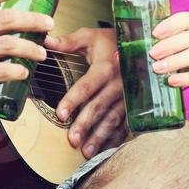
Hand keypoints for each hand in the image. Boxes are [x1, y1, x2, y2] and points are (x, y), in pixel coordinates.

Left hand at [45, 27, 124, 157]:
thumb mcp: (91, 37)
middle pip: (99, 107)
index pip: (86, 86)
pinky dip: (115, 138)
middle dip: (85, 125)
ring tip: (86, 151)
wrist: (143, 45)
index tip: (60, 114)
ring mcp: (128, 97)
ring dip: (99, 136)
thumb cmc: (112, 41)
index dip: (72, 101)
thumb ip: (68, 41)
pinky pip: (125, 124)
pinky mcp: (133, 105)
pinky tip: (105, 149)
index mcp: (105, 67)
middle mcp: (118, 84)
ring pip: (112, 119)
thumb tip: (46, 41)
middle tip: (72, 140)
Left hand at [148, 11, 188, 108]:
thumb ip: (167, 40)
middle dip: (169, 45)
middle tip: (152, 54)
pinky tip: (172, 81)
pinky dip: (187, 78)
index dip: (170, 26)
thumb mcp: (182, 43)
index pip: (186, 19)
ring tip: (158, 68)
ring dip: (175, 61)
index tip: (154, 34)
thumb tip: (133, 48)